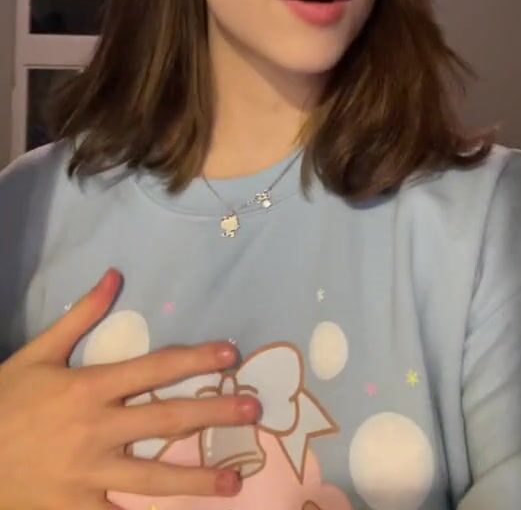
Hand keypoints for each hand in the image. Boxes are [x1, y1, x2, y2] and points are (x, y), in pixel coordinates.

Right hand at [0, 268, 258, 508]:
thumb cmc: (4, 400)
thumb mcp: (38, 352)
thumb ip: (81, 315)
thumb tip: (115, 275)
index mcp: (90, 387)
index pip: (155, 369)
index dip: (196, 359)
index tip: (231, 353)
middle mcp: (97, 429)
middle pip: (166, 419)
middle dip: (214, 413)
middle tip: (254, 410)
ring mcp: (89, 474)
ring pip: (153, 478)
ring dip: (197, 478)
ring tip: (236, 481)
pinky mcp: (77, 508)